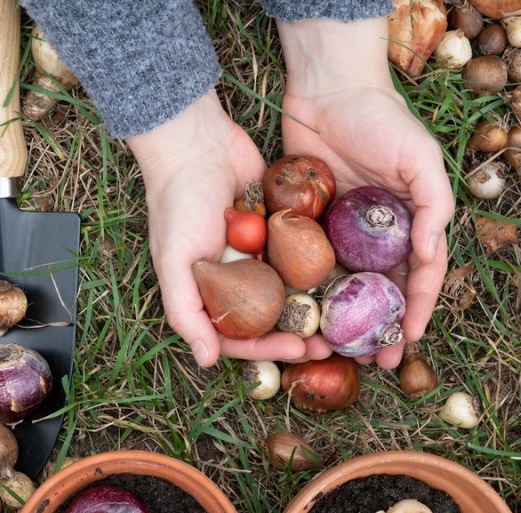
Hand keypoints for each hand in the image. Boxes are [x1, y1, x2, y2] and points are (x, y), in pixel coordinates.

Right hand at [128, 92, 332, 366]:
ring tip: (344, 318)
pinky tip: (346, 279)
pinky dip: (320, 268)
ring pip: (292, 290)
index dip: (268, 348)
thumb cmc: (178, 204)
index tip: (298, 350)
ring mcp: (261, 254)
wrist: (197, 144)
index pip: (241, 335)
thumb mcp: (174, 262)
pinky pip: (303, 255)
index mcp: (210, 293)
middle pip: (272, 318)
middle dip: (300, 334)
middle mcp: (237, 279)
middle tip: (330, 345)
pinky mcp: (280, 229)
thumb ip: (186, 312)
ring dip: (316, 307)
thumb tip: (206, 361)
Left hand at [275, 17, 454, 368]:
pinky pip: (310, 265)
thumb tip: (431, 255)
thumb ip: (433, 206)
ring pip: (346, 286)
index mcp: (410, 222)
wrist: (327, 89)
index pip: (420, 276)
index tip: (407, 340)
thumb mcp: (420, 157)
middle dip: (381, 328)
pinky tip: (305, 317)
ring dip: (345, 320)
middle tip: (375, 361)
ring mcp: (342, 232)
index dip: (416, 310)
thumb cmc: (381, 118)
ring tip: (339, 351)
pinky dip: (310, 292)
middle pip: (382, 291)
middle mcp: (377, 234)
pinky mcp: (309, 225)